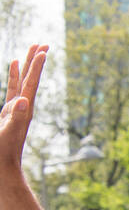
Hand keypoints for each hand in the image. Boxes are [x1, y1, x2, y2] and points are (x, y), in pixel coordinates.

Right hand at [0, 44, 47, 173]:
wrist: (3, 165)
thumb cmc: (3, 150)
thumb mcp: (8, 132)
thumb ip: (15, 117)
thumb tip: (24, 101)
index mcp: (24, 109)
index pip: (32, 83)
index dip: (36, 67)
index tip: (43, 50)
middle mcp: (24, 107)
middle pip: (31, 79)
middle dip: (36, 61)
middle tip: (43, 44)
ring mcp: (17, 108)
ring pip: (23, 82)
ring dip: (27, 66)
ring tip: (30, 51)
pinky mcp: (9, 112)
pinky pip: (13, 89)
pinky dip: (15, 77)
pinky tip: (15, 67)